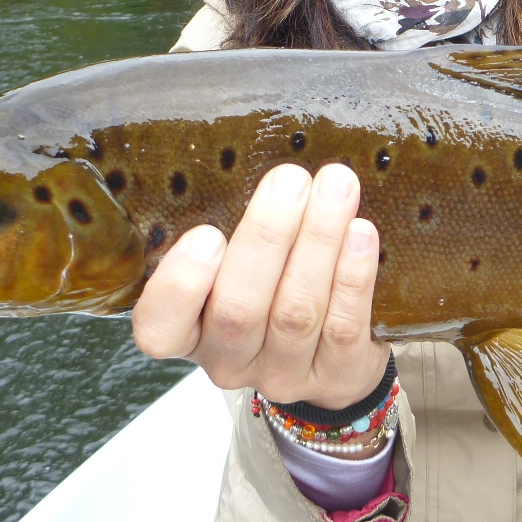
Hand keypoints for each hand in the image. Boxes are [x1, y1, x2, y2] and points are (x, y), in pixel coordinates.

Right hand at [132, 162, 391, 413]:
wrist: (331, 352)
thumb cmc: (271, 282)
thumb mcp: (235, 257)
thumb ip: (229, 220)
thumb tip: (249, 145)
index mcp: (188, 329)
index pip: (159, 327)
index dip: (180, 286)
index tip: (206, 234)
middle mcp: (228, 358)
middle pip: (239, 310)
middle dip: (268, 237)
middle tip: (290, 179)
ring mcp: (283, 373)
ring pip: (296, 312)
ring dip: (318, 242)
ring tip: (336, 187)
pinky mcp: (335, 376)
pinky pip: (344, 326)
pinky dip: (353, 276)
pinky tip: (361, 232)